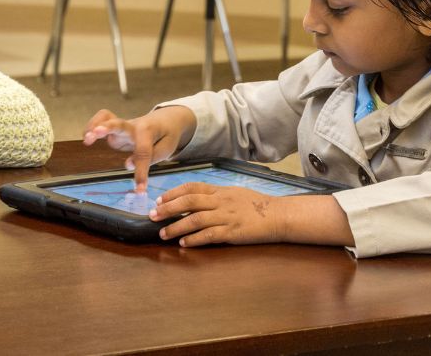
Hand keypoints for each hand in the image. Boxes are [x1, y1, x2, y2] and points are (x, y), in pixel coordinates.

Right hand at [82, 106, 195, 192]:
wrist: (167, 120)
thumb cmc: (166, 136)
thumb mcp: (166, 148)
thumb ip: (150, 157)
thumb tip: (128, 165)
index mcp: (150, 132)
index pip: (143, 152)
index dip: (141, 172)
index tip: (140, 189)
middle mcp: (134, 126)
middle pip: (120, 124)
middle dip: (107, 128)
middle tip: (95, 133)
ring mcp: (123, 124)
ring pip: (107, 118)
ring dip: (95, 126)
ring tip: (86, 139)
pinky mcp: (116, 127)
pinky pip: (103, 119)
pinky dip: (93, 124)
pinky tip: (87, 135)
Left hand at [149, 183, 283, 246]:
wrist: (278, 215)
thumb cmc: (257, 205)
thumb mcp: (236, 193)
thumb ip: (217, 195)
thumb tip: (197, 199)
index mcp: (221, 191)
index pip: (193, 187)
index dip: (173, 193)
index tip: (159, 200)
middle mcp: (221, 201)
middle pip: (189, 202)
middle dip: (168, 208)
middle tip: (153, 215)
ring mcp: (227, 216)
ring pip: (196, 219)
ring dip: (176, 227)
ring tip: (163, 234)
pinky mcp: (232, 232)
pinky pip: (209, 235)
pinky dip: (194, 239)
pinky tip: (184, 244)